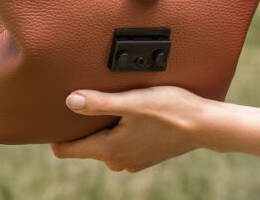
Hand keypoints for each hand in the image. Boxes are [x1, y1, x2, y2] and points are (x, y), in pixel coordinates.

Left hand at [51, 86, 210, 171]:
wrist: (203, 125)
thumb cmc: (170, 109)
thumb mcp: (132, 102)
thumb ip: (99, 103)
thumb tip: (70, 101)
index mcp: (109, 149)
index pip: (66, 150)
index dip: (57, 134)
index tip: (57, 116)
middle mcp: (117, 160)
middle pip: (85, 145)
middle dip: (83, 126)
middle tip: (90, 100)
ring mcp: (132, 160)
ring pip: (104, 143)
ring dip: (104, 126)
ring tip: (114, 104)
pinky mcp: (144, 156)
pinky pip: (121, 143)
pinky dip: (120, 130)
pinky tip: (132, 114)